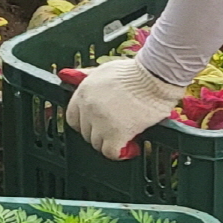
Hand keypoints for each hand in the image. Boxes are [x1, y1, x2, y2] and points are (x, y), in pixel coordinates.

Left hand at [66, 58, 182, 159]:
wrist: (154, 75)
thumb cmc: (134, 71)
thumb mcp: (104, 69)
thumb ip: (87, 77)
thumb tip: (68, 75)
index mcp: (83, 92)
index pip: (72, 118)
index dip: (85, 124)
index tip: (96, 126)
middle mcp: (88, 107)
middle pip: (85, 133)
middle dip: (99, 134)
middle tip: (115, 131)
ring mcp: (101, 121)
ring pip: (97, 144)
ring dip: (110, 143)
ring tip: (126, 137)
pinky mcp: (116, 133)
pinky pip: (110, 152)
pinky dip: (120, 153)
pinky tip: (131, 147)